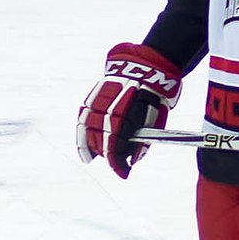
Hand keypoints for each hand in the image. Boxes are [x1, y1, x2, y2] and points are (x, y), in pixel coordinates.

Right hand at [76, 42, 181, 178]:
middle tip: (117, 164)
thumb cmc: (155, 95)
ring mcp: (97, 101)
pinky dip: (83, 133)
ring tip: (98, 157)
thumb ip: (143, 141)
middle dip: (108, 155)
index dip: (118, 163)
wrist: (148, 65)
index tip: (124, 173)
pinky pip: (83, 117)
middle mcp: (106, 108)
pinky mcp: (92, 95)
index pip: (115, 146)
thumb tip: (132, 161)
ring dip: (94, 146)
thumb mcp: (155, 119)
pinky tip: (86, 145)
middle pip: (100, 139)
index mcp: (124, 115)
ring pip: (88, 129)